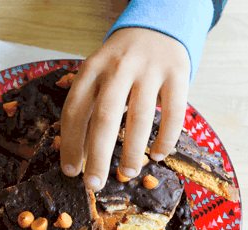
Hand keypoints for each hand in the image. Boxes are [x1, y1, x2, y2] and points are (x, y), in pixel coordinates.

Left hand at [60, 27, 190, 190]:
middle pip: (105, 117)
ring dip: (132, 152)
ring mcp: (149, 69)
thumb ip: (89, 107)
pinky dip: (165, 138)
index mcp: (91, 69)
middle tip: (94, 184)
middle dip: (98, 156)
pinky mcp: (177, 73)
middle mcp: (118, 68)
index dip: (71, 143)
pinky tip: (158, 155)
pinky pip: (173, 112)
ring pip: (139, 118)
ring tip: (128, 173)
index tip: (71, 171)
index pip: (75, 110)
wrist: (156, 27)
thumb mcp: (98, 76)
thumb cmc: (120, 64)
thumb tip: (81, 155)